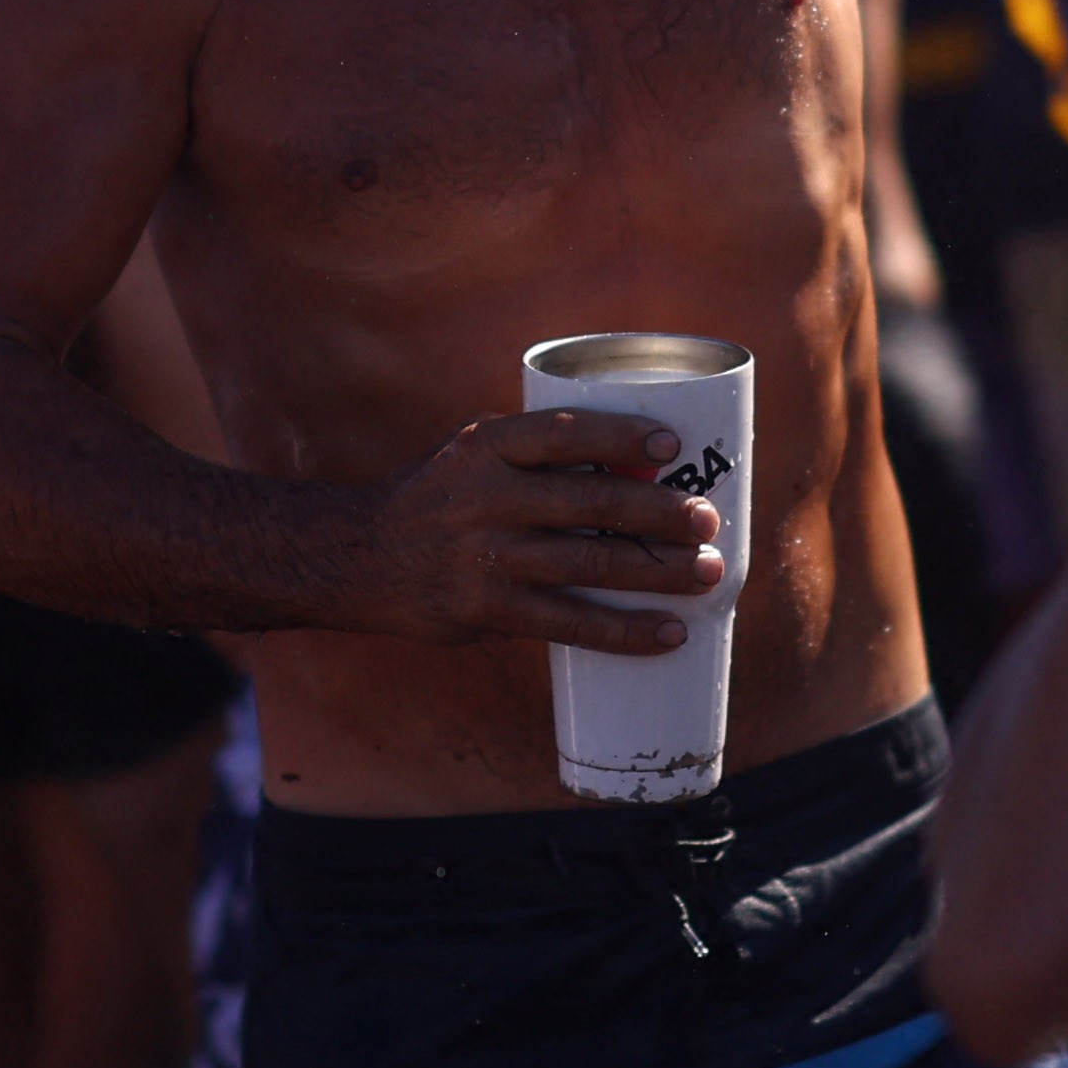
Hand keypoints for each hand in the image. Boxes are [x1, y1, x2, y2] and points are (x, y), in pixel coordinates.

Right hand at [352, 411, 717, 651]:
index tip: (672, 448)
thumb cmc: (439, 501)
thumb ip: (537, 456)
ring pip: (589, 563)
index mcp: (486, 446)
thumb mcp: (471, 455)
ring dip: (657, 572)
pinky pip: (568, 623)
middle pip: (589, 501)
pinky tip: (668, 634)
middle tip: (709, 521)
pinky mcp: (486, 609)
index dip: (621, 437)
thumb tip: (643, 469)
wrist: (357, 559)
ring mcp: (486, 556)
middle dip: (659, 513)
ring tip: (710, 576)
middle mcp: (486, 496)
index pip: (563, 433)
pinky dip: (624, 630)